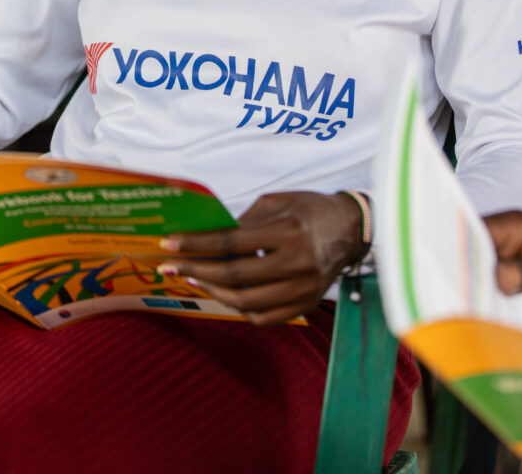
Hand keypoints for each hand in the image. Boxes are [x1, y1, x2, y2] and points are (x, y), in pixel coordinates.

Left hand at [158, 191, 365, 325]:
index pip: (231, 241)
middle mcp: (296, 264)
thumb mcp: (277, 202)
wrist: (352, 229)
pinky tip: (224, 294)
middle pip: (235, 275)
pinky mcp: (306, 305)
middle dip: (196, 270)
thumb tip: (209, 237)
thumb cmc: (310, 209)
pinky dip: (240, 308)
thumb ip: (244, 221)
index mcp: (287, 232)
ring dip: (213, 292)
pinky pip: (265, 317)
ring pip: (246, 302)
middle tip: (170, 265)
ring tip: (195, 278)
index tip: (170, 244)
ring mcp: (303, 290)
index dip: (196, 244)